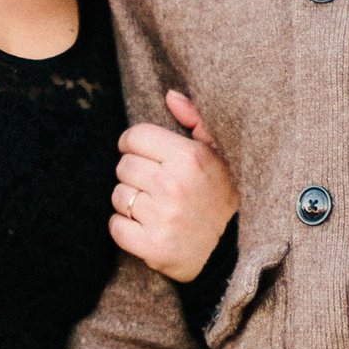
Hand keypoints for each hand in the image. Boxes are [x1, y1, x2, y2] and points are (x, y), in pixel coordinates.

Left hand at [110, 91, 236, 283]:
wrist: (232, 253)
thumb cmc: (223, 199)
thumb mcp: (218, 156)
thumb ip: (196, 121)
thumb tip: (170, 95)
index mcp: (189, 157)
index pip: (135, 137)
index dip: (133, 144)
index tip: (141, 155)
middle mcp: (173, 184)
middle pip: (123, 166)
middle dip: (134, 175)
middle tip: (152, 186)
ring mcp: (161, 217)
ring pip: (118, 195)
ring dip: (129, 201)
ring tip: (152, 207)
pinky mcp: (152, 246)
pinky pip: (116, 226)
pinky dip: (125, 227)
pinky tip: (144, 226)